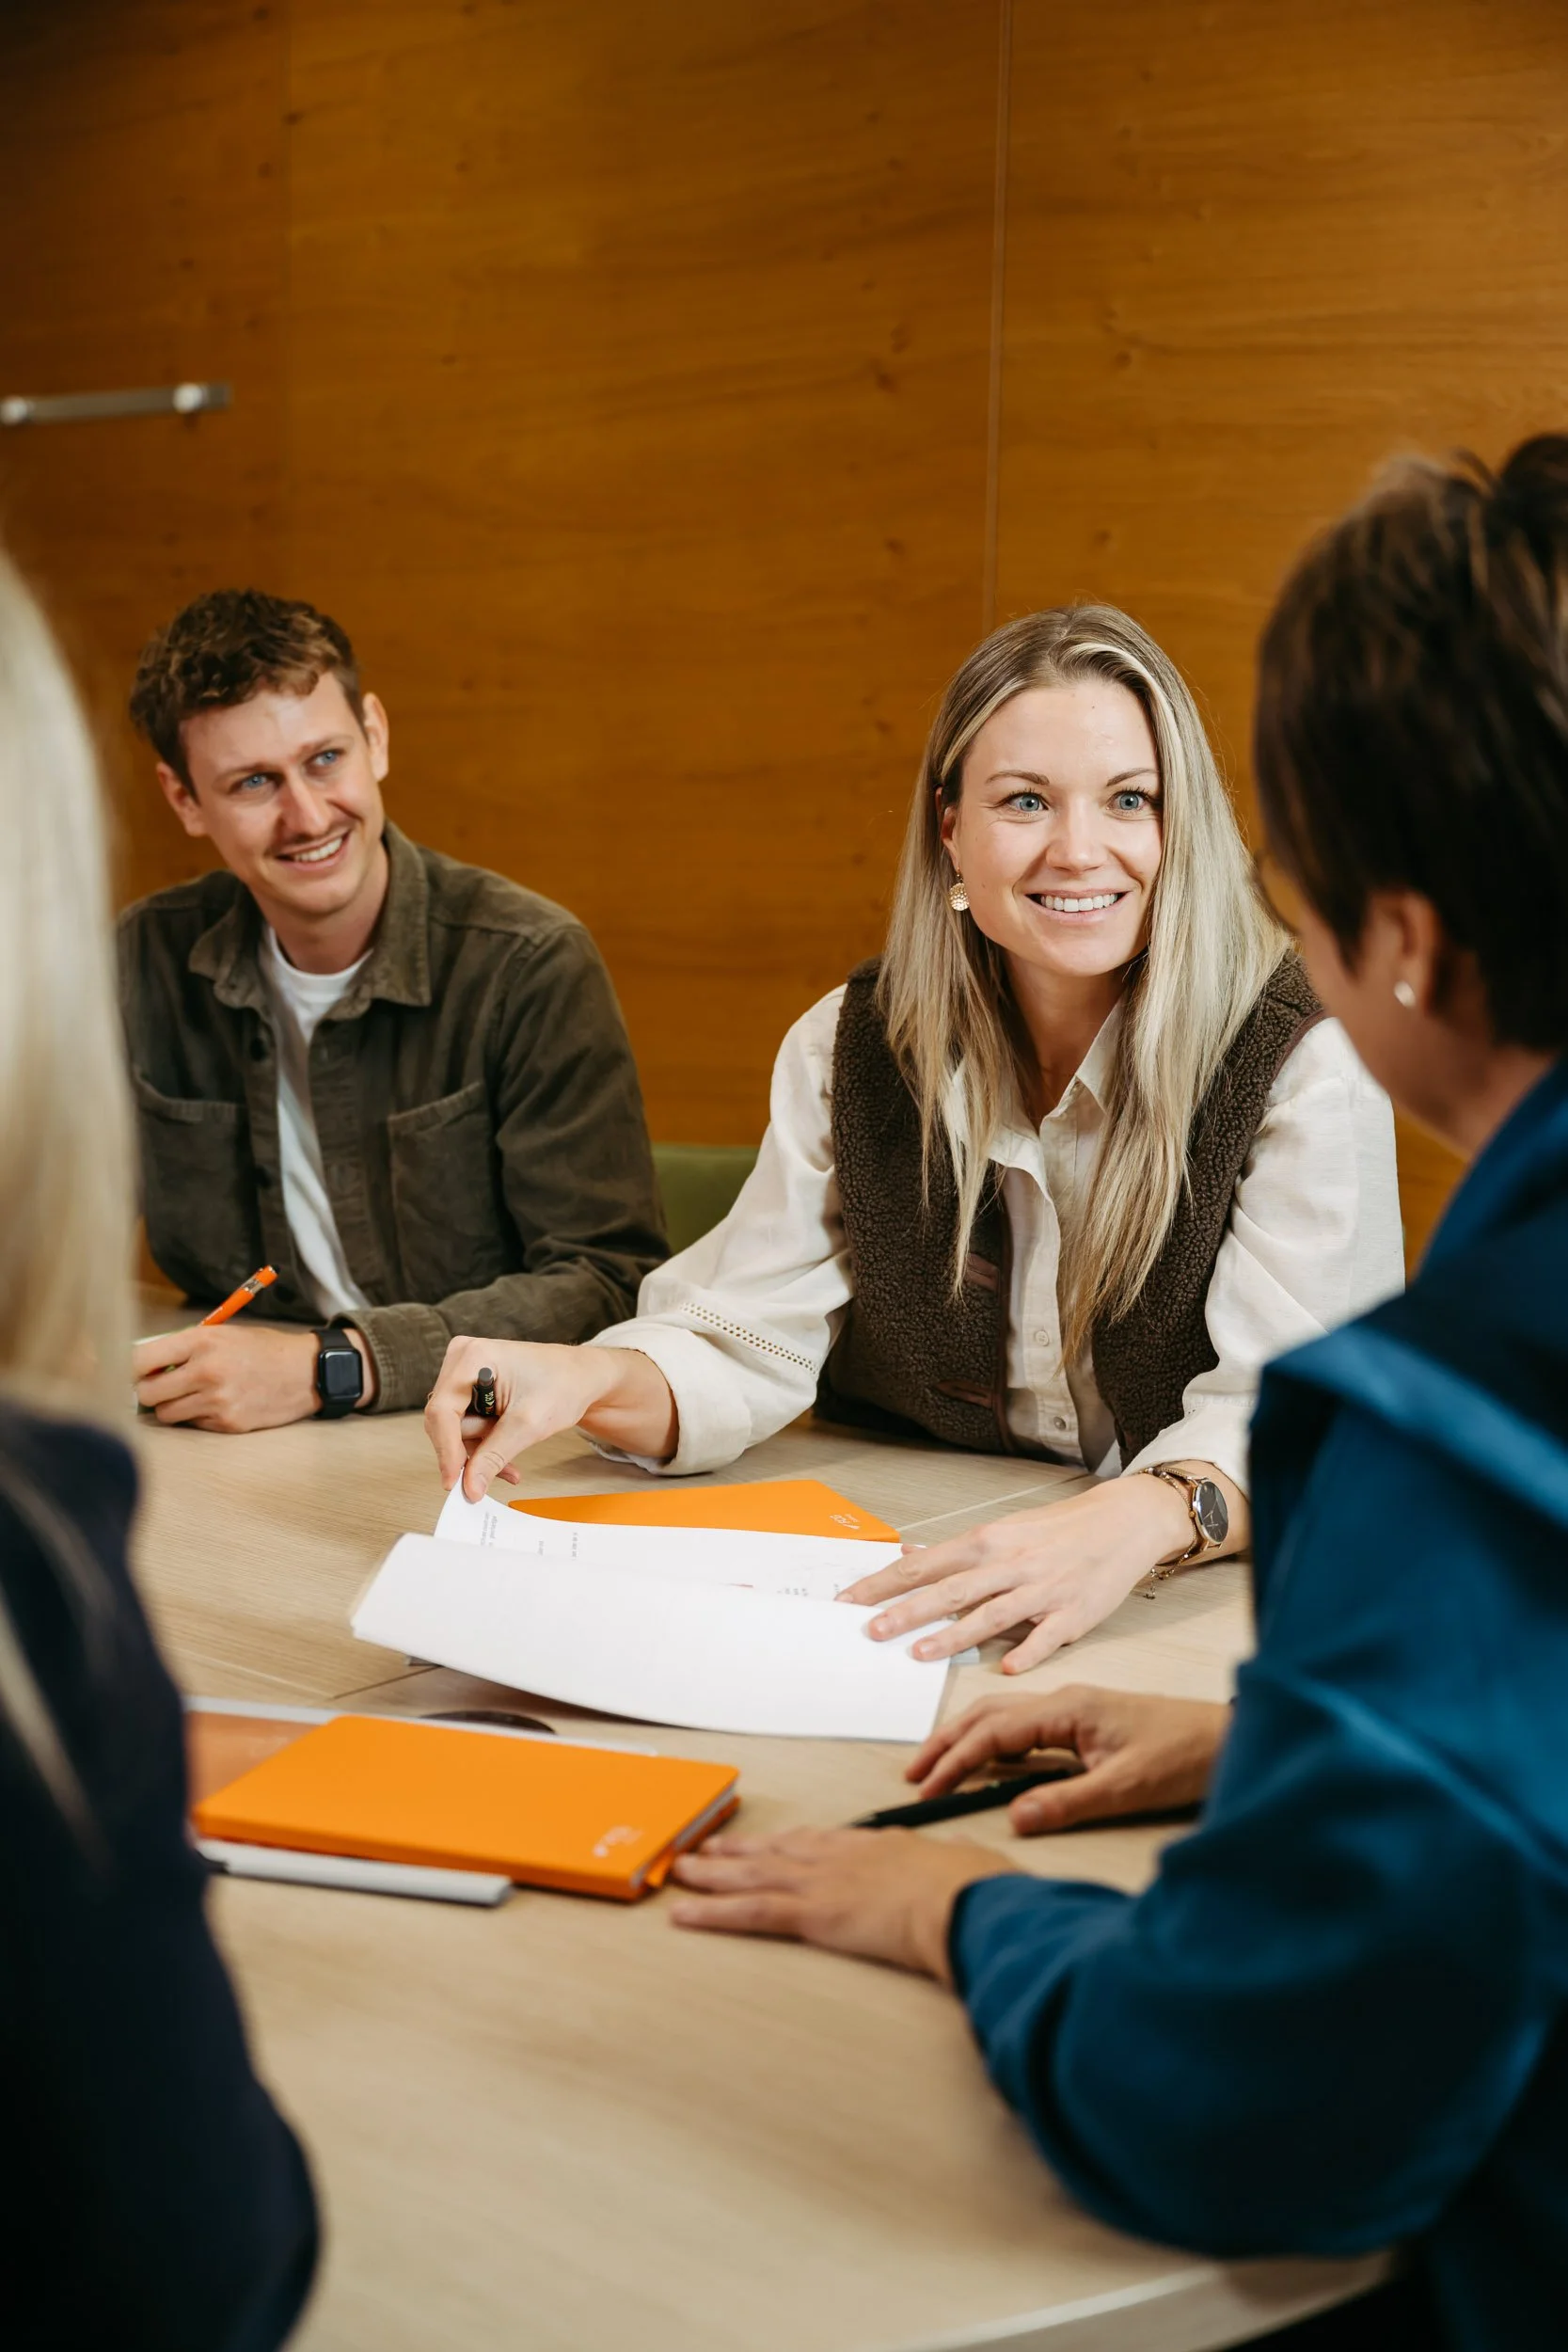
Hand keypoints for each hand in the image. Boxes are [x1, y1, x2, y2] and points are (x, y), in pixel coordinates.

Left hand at [131, 1322, 338, 1432]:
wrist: (306, 1372)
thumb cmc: (261, 1349)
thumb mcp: (223, 1334)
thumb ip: (183, 1347)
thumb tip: (140, 1365)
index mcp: (202, 1341)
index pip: (140, 1359)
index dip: (130, 1367)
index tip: (132, 1371)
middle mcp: (207, 1371)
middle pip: (145, 1392)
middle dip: (147, 1390)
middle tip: (159, 1386)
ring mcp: (217, 1400)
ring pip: (165, 1413)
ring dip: (171, 1406)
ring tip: (191, 1394)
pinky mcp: (227, 1423)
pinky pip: (192, 1424)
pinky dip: (197, 1416)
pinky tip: (217, 1403)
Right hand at [424, 1337, 679, 1497]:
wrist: (583, 1377)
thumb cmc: (564, 1385)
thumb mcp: (528, 1426)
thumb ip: (493, 1457)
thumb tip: (469, 1488)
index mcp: (472, 1357)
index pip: (441, 1411)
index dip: (446, 1451)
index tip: (453, 1483)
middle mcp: (462, 1359)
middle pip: (446, 1422)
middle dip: (472, 1452)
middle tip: (503, 1469)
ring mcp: (464, 1372)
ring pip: (455, 1429)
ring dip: (482, 1453)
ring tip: (511, 1466)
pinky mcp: (471, 1387)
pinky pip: (465, 1426)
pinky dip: (485, 1446)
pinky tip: (505, 1459)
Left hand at [669, 1825, 1015, 1981]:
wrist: (965, 1901)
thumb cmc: (977, 1889)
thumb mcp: (970, 1863)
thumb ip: (957, 1859)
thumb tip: (964, 1853)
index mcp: (879, 1846)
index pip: (820, 1842)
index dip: (786, 1844)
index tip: (764, 1843)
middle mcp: (841, 1856)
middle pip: (776, 1852)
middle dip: (737, 1853)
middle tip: (703, 1850)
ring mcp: (823, 1881)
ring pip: (752, 1876)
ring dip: (711, 1876)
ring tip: (680, 1873)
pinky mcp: (813, 1912)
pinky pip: (751, 1913)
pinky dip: (713, 1913)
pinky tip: (684, 1914)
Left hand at [838, 1468, 1235, 1670]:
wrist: (1121, 1522)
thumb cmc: (1058, 1529)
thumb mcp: (1003, 1530)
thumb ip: (955, 1552)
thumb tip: (905, 1554)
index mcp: (987, 1542)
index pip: (924, 1566)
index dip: (884, 1584)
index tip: (850, 1600)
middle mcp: (1009, 1564)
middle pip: (949, 1590)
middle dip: (906, 1611)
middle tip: (869, 1630)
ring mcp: (1041, 1589)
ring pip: (989, 1614)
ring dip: (952, 1635)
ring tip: (918, 1653)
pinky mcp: (1072, 1613)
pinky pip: (1045, 1636)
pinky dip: (1026, 1651)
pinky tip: (1004, 1668)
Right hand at [910, 1684, 1229, 1831]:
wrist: (1230, 1739)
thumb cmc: (1187, 1755)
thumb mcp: (1127, 1787)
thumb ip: (1068, 1801)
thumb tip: (1015, 1817)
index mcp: (1069, 1708)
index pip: (994, 1731)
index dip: (956, 1759)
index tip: (928, 1787)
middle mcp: (1066, 1701)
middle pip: (988, 1715)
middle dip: (947, 1742)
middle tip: (914, 1775)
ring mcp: (1075, 1710)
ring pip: (1004, 1718)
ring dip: (967, 1739)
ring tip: (937, 1766)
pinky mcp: (1085, 1724)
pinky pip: (1025, 1727)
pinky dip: (994, 1742)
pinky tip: (989, 1762)